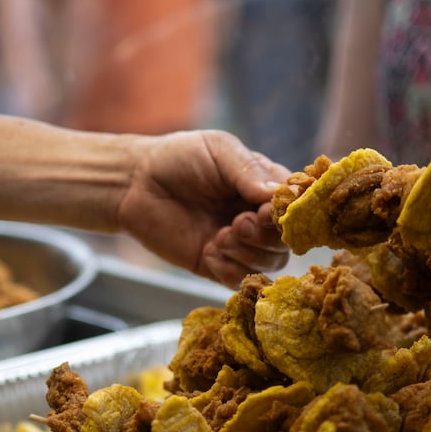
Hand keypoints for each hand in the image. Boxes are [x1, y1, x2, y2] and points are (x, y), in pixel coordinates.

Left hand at [117, 130, 291, 287]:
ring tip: (219, 237)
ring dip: (248, 254)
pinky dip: (229, 270)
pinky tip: (209, 252)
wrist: (135, 184)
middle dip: (265, 236)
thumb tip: (278, 195)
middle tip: (237, 223)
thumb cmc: (178, 159)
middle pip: (286, 242)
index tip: (265, 210)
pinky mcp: (216, 264)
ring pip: (268, 264)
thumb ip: (248, 171)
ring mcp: (238, 243)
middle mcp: (257, 216)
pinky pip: (239, 280)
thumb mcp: (218, 151)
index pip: (295, 206)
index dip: (286, 214)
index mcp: (264, 186)